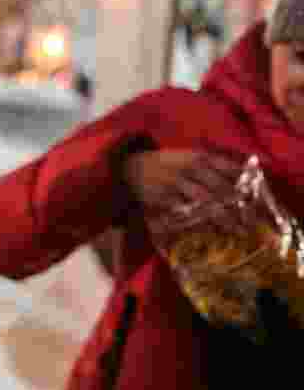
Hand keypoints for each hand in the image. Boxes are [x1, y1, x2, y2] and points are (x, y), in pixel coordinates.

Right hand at [122, 149, 243, 226]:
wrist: (132, 166)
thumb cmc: (165, 164)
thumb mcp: (188, 157)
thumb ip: (212, 164)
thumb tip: (242, 174)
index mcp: (200, 157)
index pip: (230, 169)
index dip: (246, 185)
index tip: (257, 200)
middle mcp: (191, 168)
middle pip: (222, 189)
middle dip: (238, 207)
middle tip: (251, 223)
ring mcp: (177, 183)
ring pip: (207, 202)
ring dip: (223, 218)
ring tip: (236, 231)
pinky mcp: (164, 197)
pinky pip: (186, 212)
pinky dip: (199, 223)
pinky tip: (210, 232)